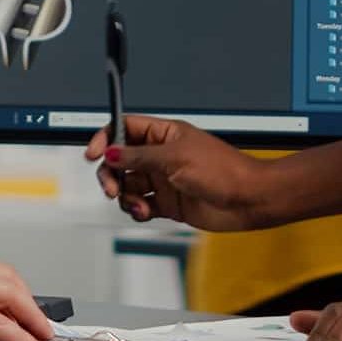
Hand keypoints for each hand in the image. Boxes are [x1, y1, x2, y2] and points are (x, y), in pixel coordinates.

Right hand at [83, 115, 277, 230]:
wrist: (247, 200)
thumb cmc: (223, 171)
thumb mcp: (175, 158)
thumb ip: (139, 157)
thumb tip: (111, 153)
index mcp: (164, 134)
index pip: (125, 129)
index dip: (106, 138)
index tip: (94, 153)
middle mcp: (161, 155)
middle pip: (120, 160)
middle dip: (111, 174)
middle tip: (111, 187)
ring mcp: (163, 180)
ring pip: (128, 185)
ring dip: (125, 196)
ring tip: (137, 204)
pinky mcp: (168, 203)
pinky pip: (140, 205)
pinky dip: (137, 210)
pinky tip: (144, 212)